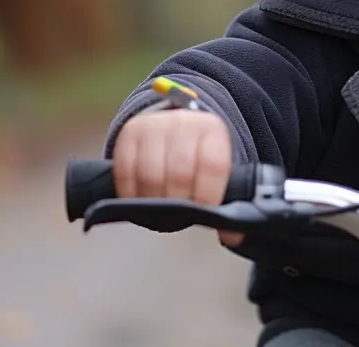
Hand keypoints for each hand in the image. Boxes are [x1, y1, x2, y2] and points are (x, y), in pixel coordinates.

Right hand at [112, 108, 243, 246]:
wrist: (174, 126)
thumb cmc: (197, 156)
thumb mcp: (217, 169)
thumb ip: (227, 200)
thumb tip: (232, 235)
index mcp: (213, 131)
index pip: (213, 166)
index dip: (208, 195)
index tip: (204, 211)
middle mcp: (184, 123)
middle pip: (180, 173)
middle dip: (179, 202)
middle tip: (179, 214)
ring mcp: (154, 125)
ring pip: (150, 174)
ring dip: (153, 201)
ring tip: (159, 210)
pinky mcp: (129, 133)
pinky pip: (125, 170)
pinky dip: (130, 193)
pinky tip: (138, 201)